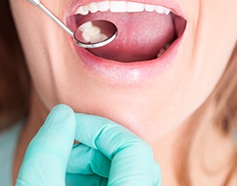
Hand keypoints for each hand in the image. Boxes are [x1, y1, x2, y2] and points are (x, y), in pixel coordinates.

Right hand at [16, 104, 161, 185]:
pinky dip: (99, 171)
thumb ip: (47, 152)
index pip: (133, 148)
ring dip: (96, 156)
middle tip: (65, 149)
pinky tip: (75, 178)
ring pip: (129, 165)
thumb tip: (63, 114)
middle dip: (95, 142)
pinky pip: (123, 177)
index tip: (70, 124)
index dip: (99, 128)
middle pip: (132, 153)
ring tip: (67, 166)